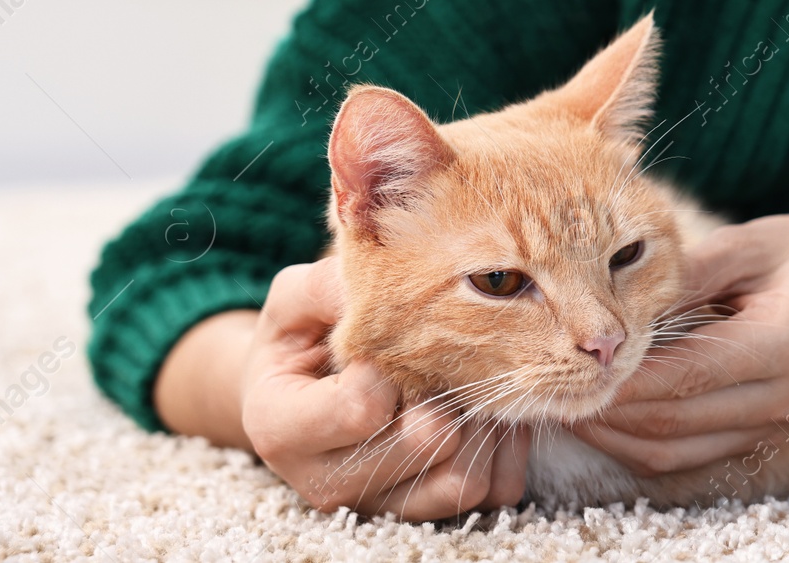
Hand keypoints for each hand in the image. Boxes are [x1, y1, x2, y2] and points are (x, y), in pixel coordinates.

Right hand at [239, 257, 530, 519]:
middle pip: (423, 442)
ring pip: (464, 478)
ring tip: (466, 378)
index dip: (391, 362)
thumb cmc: (304, 336)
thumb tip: (380, 278)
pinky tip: (486, 405)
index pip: (360, 407)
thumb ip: (329, 286)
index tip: (391, 337)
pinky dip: (506, 446)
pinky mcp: (430, 510)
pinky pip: (494, 489)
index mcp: (282, 429)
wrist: (311, 386)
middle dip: (444, 387)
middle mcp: (328, 482)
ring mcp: (383, 503)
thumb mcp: (297, 300)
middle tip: (443, 352)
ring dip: (481, 419)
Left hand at [571, 212, 788, 476]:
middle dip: (608, 410)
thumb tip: (619, 302)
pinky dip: (637, 441)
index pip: (690, 374)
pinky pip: (685, 455)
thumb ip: (687, 273)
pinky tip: (603, 414)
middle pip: (677, 421)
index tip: (572, 364)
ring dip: (614, 435)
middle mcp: (786, 396)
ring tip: (565, 403)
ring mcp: (773, 425)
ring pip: (674, 451)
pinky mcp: (756, 437)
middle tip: (551, 386)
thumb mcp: (748, 244)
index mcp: (788, 341)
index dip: (626, 378)